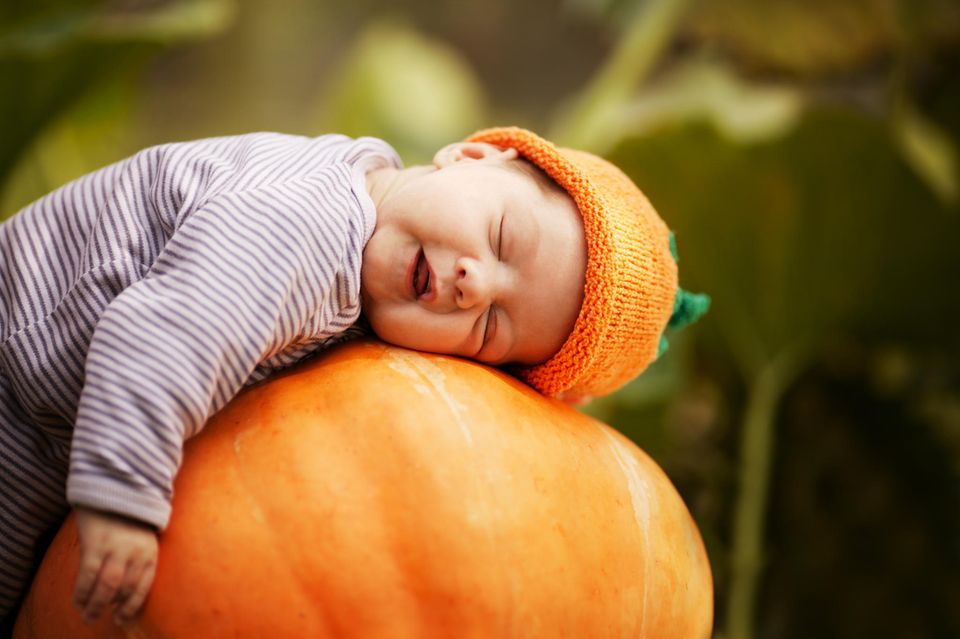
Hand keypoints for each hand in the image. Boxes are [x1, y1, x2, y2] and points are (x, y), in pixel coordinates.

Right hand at [73, 507, 158, 625]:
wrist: (112, 486)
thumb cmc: (123, 517)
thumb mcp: (138, 538)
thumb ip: (133, 561)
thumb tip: (120, 593)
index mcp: (150, 551)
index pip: (144, 586)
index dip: (132, 606)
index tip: (121, 618)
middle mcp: (137, 551)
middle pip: (125, 589)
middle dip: (110, 608)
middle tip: (95, 618)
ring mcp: (117, 547)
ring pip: (108, 586)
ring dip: (95, 605)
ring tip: (86, 615)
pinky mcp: (96, 543)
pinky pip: (88, 575)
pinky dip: (82, 592)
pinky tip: (76, 600)